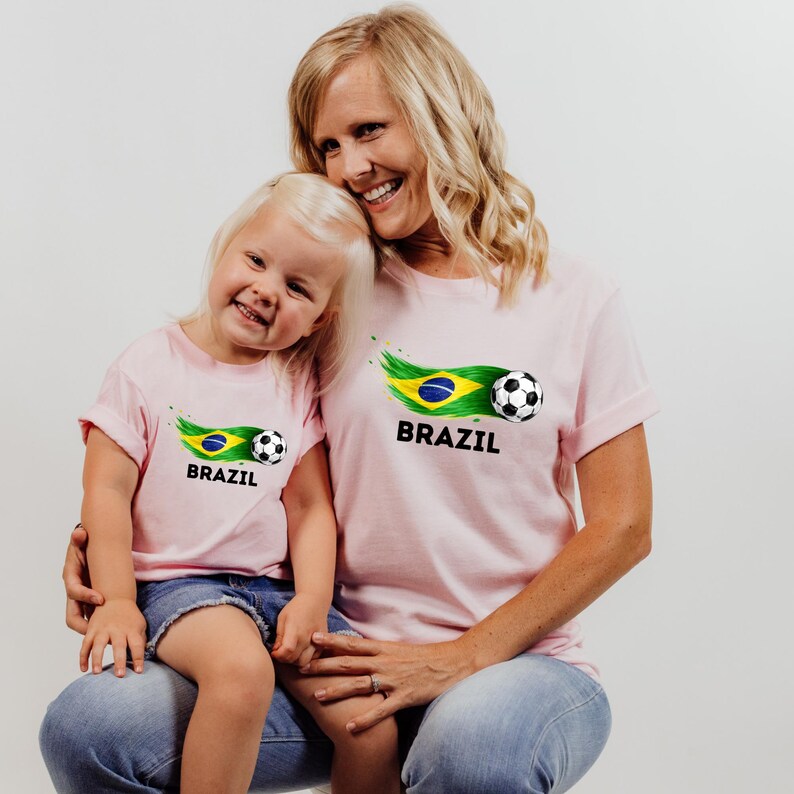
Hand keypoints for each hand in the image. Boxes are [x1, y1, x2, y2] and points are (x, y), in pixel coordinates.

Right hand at [64, 525, 104, 634]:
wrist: (89, 547)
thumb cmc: (84, 544)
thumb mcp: (81, 539)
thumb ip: (79, 537)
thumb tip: (79, 533)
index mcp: (71, 576)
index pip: (73, 592)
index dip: (85, 596)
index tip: (101, 599)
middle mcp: (74, 591)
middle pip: (72, 616)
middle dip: (84, 626)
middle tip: (101, 630)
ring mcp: (82, 598)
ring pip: (83, 620)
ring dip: (94, 627)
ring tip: (111, 631)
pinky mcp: (91, 600)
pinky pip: (93, 616)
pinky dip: (101, 622)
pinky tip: (116, 625)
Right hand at [79, 598, 146, 676]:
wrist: (115, 598)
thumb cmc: (130, 617)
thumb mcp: (141, 625)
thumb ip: (141, 640)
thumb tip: (143, 659)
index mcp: (132, 629)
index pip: (137, 645)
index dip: (138, 658)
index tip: (139, 671)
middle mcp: (117, 630)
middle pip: (119, 646)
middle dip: (119, 661)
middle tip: (119, 675)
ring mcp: (103, 630)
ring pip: (98, 645)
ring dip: (97, 659)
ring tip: (97, 673)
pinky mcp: (91, 630)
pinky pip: (85, 645)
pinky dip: (82, 657)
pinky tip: (84, 669)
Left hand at [270, 593, 327, 667]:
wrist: (315, 601)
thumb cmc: (296, 608)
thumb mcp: (283, 618)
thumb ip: (279, 636)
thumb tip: (276, 651)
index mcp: (296, 630)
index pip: (287, 651)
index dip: (278, 655)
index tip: (274, 652)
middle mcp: (308, 638)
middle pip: (294, 659)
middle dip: (284, 659)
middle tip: (281, 652)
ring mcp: (317, 642)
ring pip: (304, 662)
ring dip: (295, 661)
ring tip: (290, 653)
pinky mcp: (323, 644)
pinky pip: (313, 659)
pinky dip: (305, 659)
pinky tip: (300, 652)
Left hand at [300, 633, 474, 731]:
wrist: (453, 664)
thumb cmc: (425, 657)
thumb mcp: (399, 649)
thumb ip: (378, 651)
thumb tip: (357, 650)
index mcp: (384, 649)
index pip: (353, 643)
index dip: (332, 641)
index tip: (312, 638)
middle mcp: (385, 662)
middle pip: (350, 663)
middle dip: (325, 666)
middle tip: (303, 668)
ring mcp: (394, 680)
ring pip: (360, 685)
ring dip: (338, 691)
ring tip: (318, 696)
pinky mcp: (404, 697)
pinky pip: (381, 710)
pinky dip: (365, 719)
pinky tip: (350, 727)